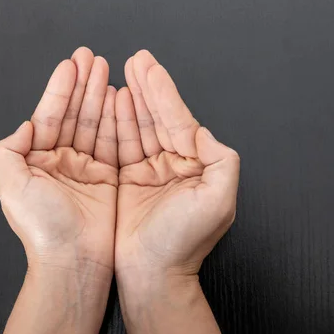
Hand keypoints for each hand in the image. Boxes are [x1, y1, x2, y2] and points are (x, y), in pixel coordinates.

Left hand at [0, 47, 117, 278]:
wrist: (73, 260)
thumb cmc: (41, 226)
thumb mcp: (11, 185)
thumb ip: (10, 150)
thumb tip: (25, 125)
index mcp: (36, 160)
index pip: (49, 116)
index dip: (59, 89)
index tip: (70, 64)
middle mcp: (60, 161)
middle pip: (74, 115)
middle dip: (82, 85)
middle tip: (92, 57)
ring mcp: (85, 168)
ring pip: (95, 124)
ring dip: (100, 96)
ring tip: (107, 69)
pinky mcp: (108, 178)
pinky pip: (114, 143)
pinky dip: (118, 120)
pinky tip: (121, 98)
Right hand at [115, 50, 239, 279]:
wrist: (152, 274)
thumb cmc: (183, 242)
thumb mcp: (218, 201)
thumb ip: (221, 161)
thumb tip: (202, 131)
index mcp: (196, 165)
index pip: (178, 120)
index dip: (163, 92)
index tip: (148, 67)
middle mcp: (174, 165)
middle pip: (158, 118)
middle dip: (147, 87)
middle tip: (134, 59)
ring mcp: (149, 172)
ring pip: (138, 127)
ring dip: (130, 100)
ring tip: (119, 73)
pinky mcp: (127, 181)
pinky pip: (120, 145)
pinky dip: (116, 122)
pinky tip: (111, 102)